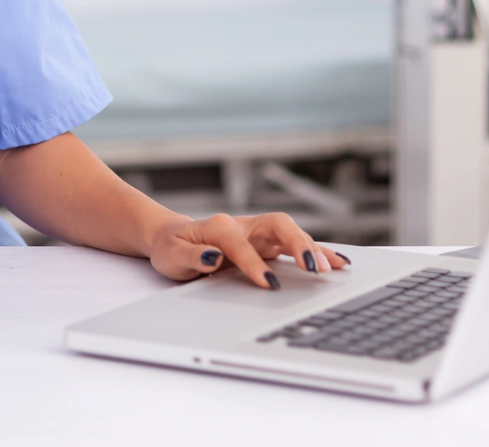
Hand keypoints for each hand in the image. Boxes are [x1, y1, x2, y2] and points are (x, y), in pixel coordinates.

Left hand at [148, 212, 350, 288]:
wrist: (171, 237)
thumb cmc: (171, 247)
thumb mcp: (171, 255)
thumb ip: (190, 257)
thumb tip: (213, 258)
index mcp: (219, 227)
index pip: (241, 244)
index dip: (255, 264)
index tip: (268, 284)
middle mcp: (242, 226)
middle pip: (277, 225)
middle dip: (297, 244)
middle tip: (313, 269)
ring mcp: (256, 233)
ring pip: (290, 233)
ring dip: (312, 249)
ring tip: (334, 268)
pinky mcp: (266, 243)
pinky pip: (294, 244)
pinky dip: (316, 251)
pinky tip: (337, 262)